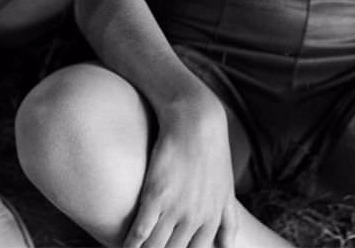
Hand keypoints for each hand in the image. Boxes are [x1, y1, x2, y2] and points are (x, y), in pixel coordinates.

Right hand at [126, 106, 238, 247]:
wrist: (195, 119)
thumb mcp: (227, 190)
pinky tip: (125, 247)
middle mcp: (194, 219)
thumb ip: (228, 220)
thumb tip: (227, 247)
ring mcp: (174, 208)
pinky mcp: (155, 194)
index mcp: (212, 220)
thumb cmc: (211, 153)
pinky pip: (140, 232)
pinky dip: (131, 245)